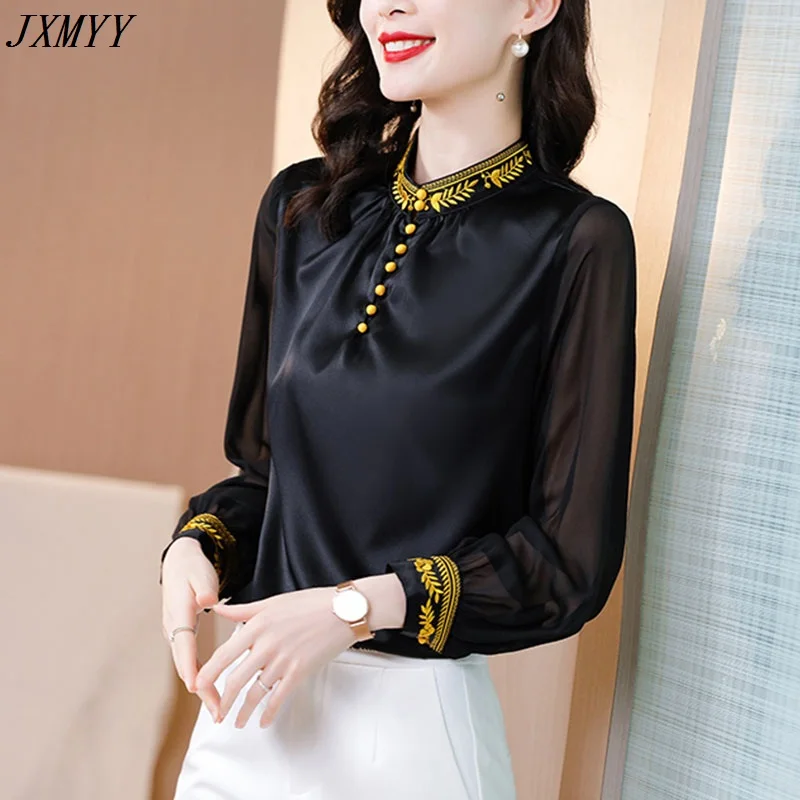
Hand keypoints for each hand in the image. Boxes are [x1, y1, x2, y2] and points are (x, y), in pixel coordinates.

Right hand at [160, 536, 221, 720]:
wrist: (179, 563)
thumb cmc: (192, 569)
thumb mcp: (200, 574)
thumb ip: (204, 588)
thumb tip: (208, 601)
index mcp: (179, 614)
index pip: (184, 644)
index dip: (190, 666)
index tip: (197, 687)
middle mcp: (174, 628)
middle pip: (185, 664)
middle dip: (201, 688)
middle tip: (218, 711)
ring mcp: (176, 634)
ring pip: (188, 666)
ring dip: (202, 688)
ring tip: (219, 710)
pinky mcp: (183, 637)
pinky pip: (191, 661)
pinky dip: (202, 677)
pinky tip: (213, 692)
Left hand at [195, 586, 358, 728]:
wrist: (342, 611)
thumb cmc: (309, 603)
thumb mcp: (272, 602)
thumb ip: (242, 609)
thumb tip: (217, 609)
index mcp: (257, 625)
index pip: (223, 655)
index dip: (208, 674)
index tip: (198, 687)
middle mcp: (266, 644)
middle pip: (235, 680)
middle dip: (222, 701)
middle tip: (216, 713)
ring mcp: (283, 660)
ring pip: (255, 693)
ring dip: (243, 712)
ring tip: (237, 722)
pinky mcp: (300, 671)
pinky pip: (278, 698)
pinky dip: (268, 713)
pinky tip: (263, 721)